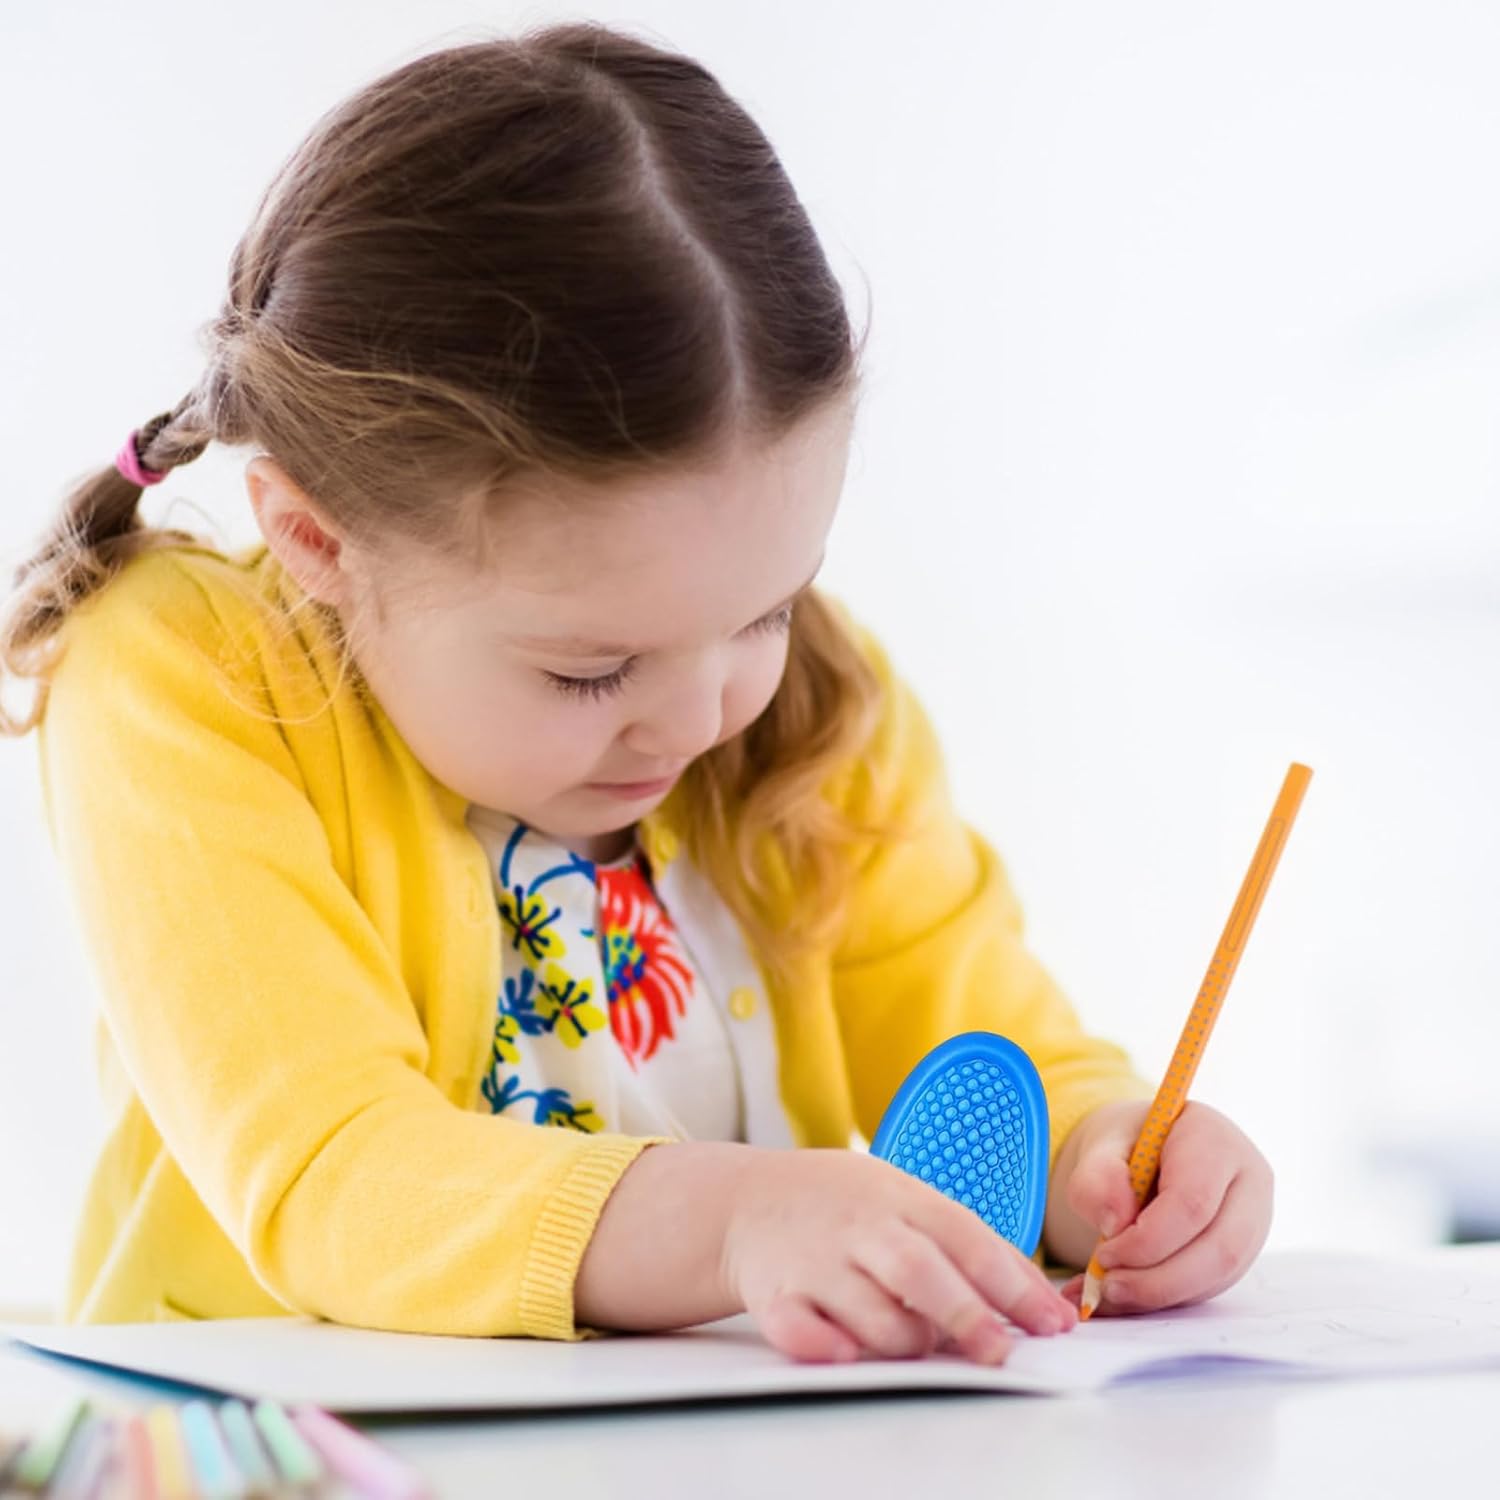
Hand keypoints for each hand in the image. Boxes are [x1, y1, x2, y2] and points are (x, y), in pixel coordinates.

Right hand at [722, 1148, 1076, 1363]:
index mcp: (900, 1198)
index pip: (965, 1237)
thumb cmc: (844, 1205)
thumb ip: (970, 1244)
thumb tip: (1044, 1302)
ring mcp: (816, 1259)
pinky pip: (796, 1325)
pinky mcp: (774, 1293)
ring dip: (903, 1338)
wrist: (745, 1199)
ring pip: (868, 1307)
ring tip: (921, 1348)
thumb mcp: (906, 1198)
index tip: (1052, 1324)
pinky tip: (842, 1353)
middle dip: (964, 1314)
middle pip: (918, 1270)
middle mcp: (861, 1227)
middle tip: (999, 1353)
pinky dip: (820, 1343)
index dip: (1012, 1282)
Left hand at [1049, 1099, 1272, 1315]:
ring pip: (1220, 1275)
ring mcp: (1253, 1220)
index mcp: (1215, 1140)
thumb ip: (1098, 1178)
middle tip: (1108, 1287)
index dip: (1148, 1239)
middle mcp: (1248, 1180)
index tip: (1104, 1254)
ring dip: (1163, 1293)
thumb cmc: (1126, 1145)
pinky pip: (1211, 1286)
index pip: (1192, 1201)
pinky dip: (1166, 1298)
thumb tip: (1116, 1223)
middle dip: (1160, 1279)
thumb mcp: (1100, 1147)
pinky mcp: (1242, 1252)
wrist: (1143, 1153)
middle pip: (1219, 1247)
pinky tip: (1127, 1295)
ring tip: (1111, 1293)